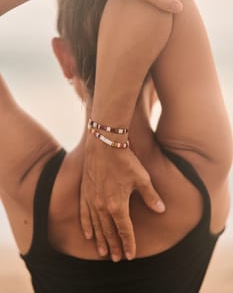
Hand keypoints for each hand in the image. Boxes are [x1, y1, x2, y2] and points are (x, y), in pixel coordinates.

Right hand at [80, 134, 164, 261]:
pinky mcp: (85, 192)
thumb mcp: (142, 179)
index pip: (124, 230)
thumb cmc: (125, 161)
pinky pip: (84, 214)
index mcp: (118, 205)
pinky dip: (87, 226)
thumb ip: (151, 196)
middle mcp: (102, 207)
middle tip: (116, 259)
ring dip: (101, 240)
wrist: (104, 145)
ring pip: (96, 226)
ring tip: (103, 252)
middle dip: (114, 246)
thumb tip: (161, 210)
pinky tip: (88, 234)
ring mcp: (91, 200)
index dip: (128, 244)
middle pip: (109, 231)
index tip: (130, 256)